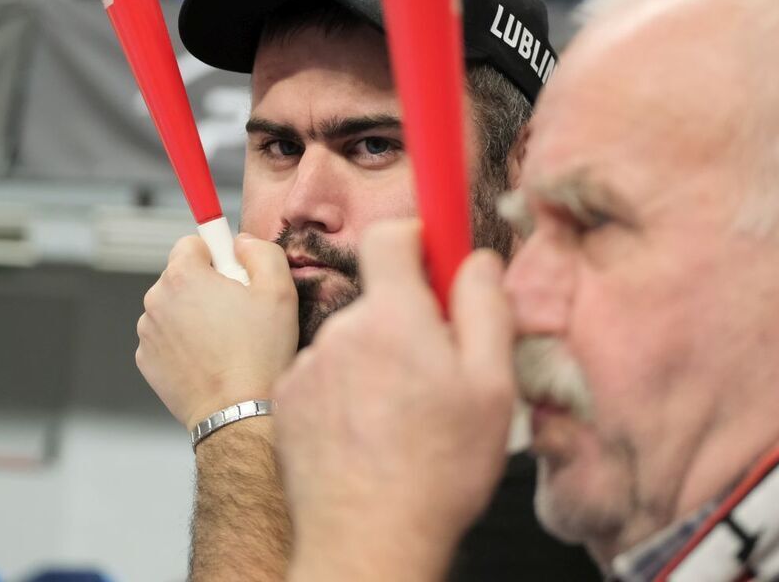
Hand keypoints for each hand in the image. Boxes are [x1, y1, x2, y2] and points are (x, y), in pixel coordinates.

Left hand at [136, 233, 298, 429]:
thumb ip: (261, 251)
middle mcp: (156, 299)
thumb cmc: (260, 353)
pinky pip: (166, 337)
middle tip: (237, 312)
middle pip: (182, 275)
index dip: (218, 255)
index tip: (234, 273)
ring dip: (194, 314)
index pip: (192, 243)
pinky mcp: (147, 360)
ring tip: (225, 341)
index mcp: (183, 276)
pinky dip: (184, 342)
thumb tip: (241, 242)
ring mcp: (147, 332)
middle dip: (206, 286)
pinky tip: (209, 359)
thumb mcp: (279, 290)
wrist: (237, 412)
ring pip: (174, 307)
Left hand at [275, 220, 515, 581]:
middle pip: (377, 298)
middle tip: (436, 372)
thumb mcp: (491, 386)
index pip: (391, 236)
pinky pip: (324, 376)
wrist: (368, 542)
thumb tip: (477, 261)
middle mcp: (340, 332)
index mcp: (392, 317)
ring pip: (351, 341)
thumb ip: (485, 308)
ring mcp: (307, 367)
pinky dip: (345, 393)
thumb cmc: (437, 471)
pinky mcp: (287, 400)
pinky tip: (369, 434)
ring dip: (375, 361)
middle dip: (406, 319)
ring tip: (403, 418)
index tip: (433, 259)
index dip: (416, 238)